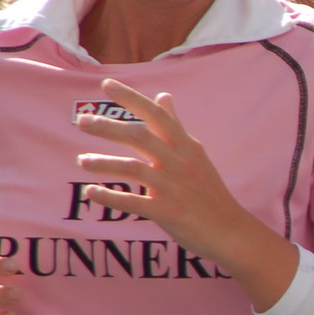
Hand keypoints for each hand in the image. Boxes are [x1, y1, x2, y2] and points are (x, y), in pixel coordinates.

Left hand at [75, 79, 261, 267]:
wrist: (231, 231)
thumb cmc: (209, 193)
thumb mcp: (195, 154)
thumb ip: (175, 125)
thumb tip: (163, 96)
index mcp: (186, 147)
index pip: (156, 115)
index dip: (131, 98)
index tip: (107, 83)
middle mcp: (179, 163)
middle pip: (140, 137)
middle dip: (109, 127)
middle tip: (82, 121)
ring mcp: (173, 187)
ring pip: (134, 168)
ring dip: (105, 163)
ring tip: (82, 161)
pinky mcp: (168, 212)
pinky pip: (133, 202)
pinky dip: (111, 197)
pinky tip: (92, 192)